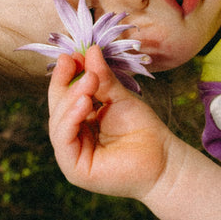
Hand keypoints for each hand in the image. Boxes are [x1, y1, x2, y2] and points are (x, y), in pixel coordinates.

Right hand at [48, 46, 172, 200]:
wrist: (163, 158)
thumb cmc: (142, 129)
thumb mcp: (120, 97)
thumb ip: (103, 78)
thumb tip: (90, 50)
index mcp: (80, 122)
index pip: (64, 96)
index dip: (64, 76)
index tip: (71, 54)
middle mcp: (72, 138)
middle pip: (57, 108)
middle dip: (66, 83)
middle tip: (77, 62)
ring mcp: (72, 155)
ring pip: (58, 123)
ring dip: (71, 98)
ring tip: (88, 80)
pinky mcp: (75, 169)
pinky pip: (64, 141)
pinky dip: (71, 120)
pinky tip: (84, 103)